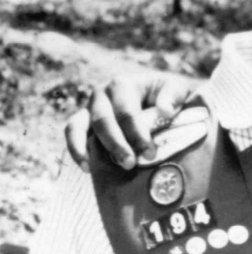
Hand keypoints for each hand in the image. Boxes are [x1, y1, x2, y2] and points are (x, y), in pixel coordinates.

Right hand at [63, 72, 199, 170]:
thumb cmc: (169, 94)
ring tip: (95, 169)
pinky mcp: (83, 121)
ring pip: (79, 126)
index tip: (150, 153)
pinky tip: (86, 168)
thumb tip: (165, 111)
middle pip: (103, 121)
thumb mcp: (177, 88)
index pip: (127, 112)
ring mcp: (89, 107)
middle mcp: (101, 94)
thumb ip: (174, 96)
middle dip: (116, 144)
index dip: (137, 134)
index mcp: (122, 84)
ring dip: (86, 149)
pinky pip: (72, 133)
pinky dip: (75, 149)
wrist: (158, 95)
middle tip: (130, 164)